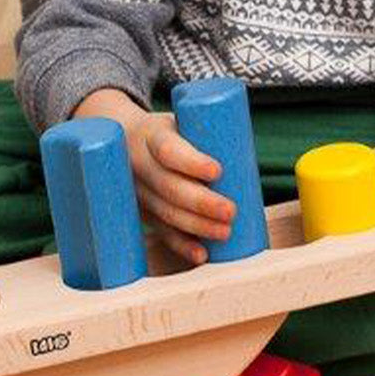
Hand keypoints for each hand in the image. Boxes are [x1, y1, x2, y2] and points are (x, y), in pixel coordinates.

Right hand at [72, 89, 235, 263]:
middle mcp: (140, 164)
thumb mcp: (181, 121)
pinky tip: (201, 254)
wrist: (123, 139)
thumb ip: (210, 136)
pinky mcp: (142, 212)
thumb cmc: (170, 131)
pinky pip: (161, 232)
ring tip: (225, 232)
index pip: (168, 149)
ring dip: (196, 226)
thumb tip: (251, 157)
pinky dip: (181, 245)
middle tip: (230, 211)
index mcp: (152, 134)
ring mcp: (138, 191)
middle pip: (168, 186)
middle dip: (201, 203)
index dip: (191, 162)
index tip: (217, 171)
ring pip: (165, 212)